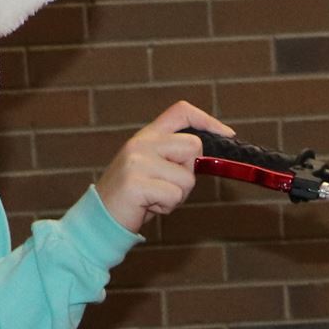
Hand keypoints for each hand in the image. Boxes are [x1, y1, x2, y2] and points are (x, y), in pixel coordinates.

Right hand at [94, 99, 231, 231]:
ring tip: (155, 197)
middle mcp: (141, 143)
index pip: (181, 112)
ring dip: (177, 196)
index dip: (208, 121)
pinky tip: (149, 206)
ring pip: (187, 178)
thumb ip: (173, 155)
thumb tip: (209, 156)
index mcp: (147, 136)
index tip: (227, 135)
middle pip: (193, 146)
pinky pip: (174, 196)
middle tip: (168, 186)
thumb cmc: (134, 196)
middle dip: (188, 173)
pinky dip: (167, 207)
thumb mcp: (152, 166)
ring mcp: (137, 161)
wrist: (100, 216)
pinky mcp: (136, 183)